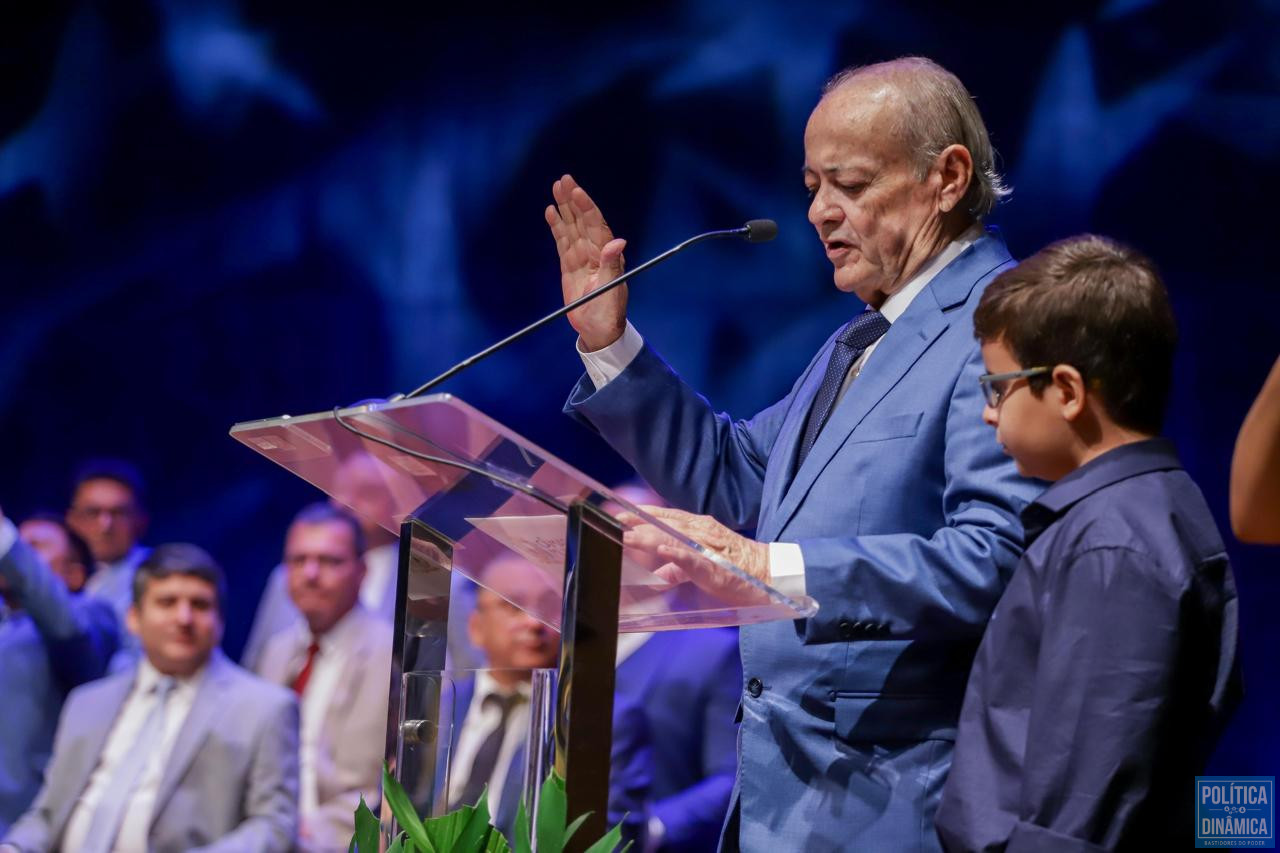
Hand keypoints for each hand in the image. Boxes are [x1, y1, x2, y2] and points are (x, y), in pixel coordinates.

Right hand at [544, 174, 628, 350]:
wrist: (598, 330)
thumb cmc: (608, 311)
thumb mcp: (611, 288)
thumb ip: (611, 265)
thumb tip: (618, 242)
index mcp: (606, 254)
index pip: (595, 224)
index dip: (586, 207)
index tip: (576, 191)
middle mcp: (594, 251)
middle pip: (582, 219)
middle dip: (573, 199)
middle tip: (564, 179)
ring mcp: (581, 257)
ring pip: (571, 226)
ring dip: (564, 207)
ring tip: (556, 187)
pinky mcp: (570, 265)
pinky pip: (562, 241)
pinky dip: (557, 226)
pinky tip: (551, 212)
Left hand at [620, 506, 773, 605]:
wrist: (770, 575)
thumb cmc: (737, 571)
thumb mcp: (701, 566)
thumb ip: (679, 567)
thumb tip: (658, 574)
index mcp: (698, 528)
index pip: (663, 515)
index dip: (640, 514)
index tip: (616, 515)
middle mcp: (701, 531)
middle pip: (663, 522)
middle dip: (636, 522)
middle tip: (611, 522)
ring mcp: (708, 546)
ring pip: (673, 535)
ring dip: (648, 535)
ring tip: (626, 535)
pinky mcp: (715, 565)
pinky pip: (694, 557)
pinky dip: (677, 553)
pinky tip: (663, 550)